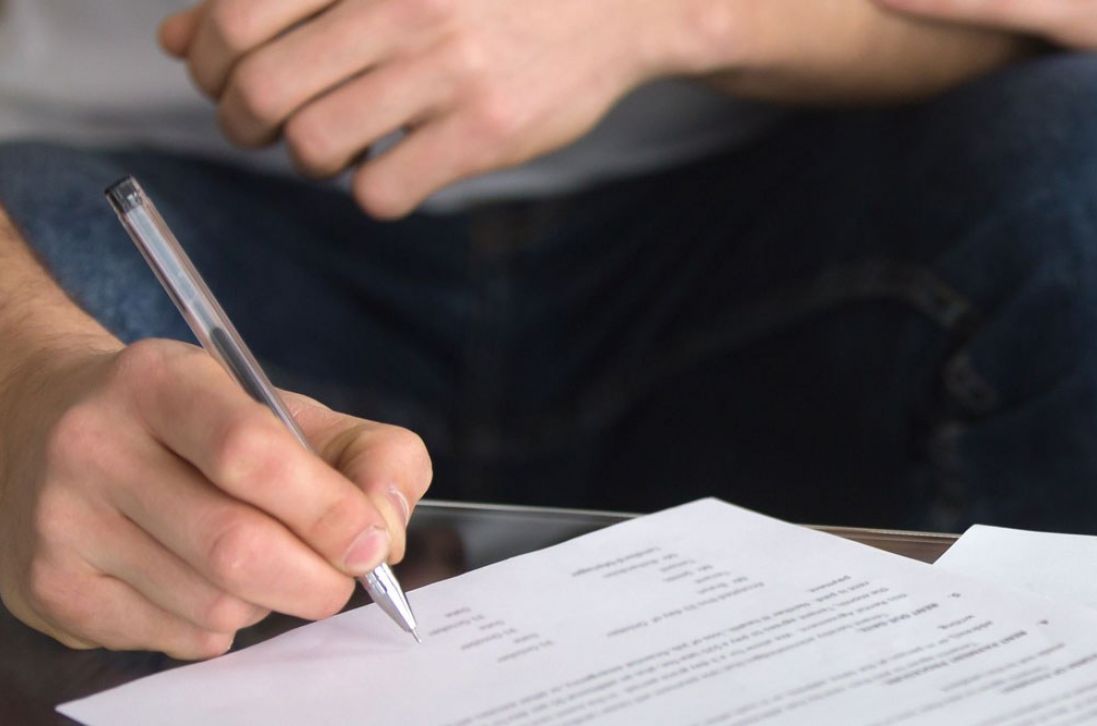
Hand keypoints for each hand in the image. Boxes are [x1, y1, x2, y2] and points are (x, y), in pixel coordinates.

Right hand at [0, 339, 430, 658]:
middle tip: (339, 577)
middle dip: (315, 578)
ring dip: (266, 601)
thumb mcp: (286, 410)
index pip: (250, 452)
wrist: (46, 432)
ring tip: (256, 565)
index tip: (371, 542)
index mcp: (160, 382)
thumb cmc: (200, 427)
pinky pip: (179, 638)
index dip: (327, 510)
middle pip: (235, 546)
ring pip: (213, 604)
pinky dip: (221, 626)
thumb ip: (369, 455)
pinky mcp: (54, 588)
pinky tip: (202, 584)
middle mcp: (96, 445)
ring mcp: (64, 521)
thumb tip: (386, 532)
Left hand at [158, 0, 736, 218]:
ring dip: (306, 160)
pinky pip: (381, 191)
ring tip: (337, 146)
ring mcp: (446, 72)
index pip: (234, 18)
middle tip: (267, 126)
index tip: (224, 77)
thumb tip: (178, 41)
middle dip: (242, 122)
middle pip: (259, 91)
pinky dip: (370, 191)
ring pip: (312, 146)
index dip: (207, 61)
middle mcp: (401, 7)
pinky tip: (395, 165)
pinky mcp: (487, 132)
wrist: (617, 6)